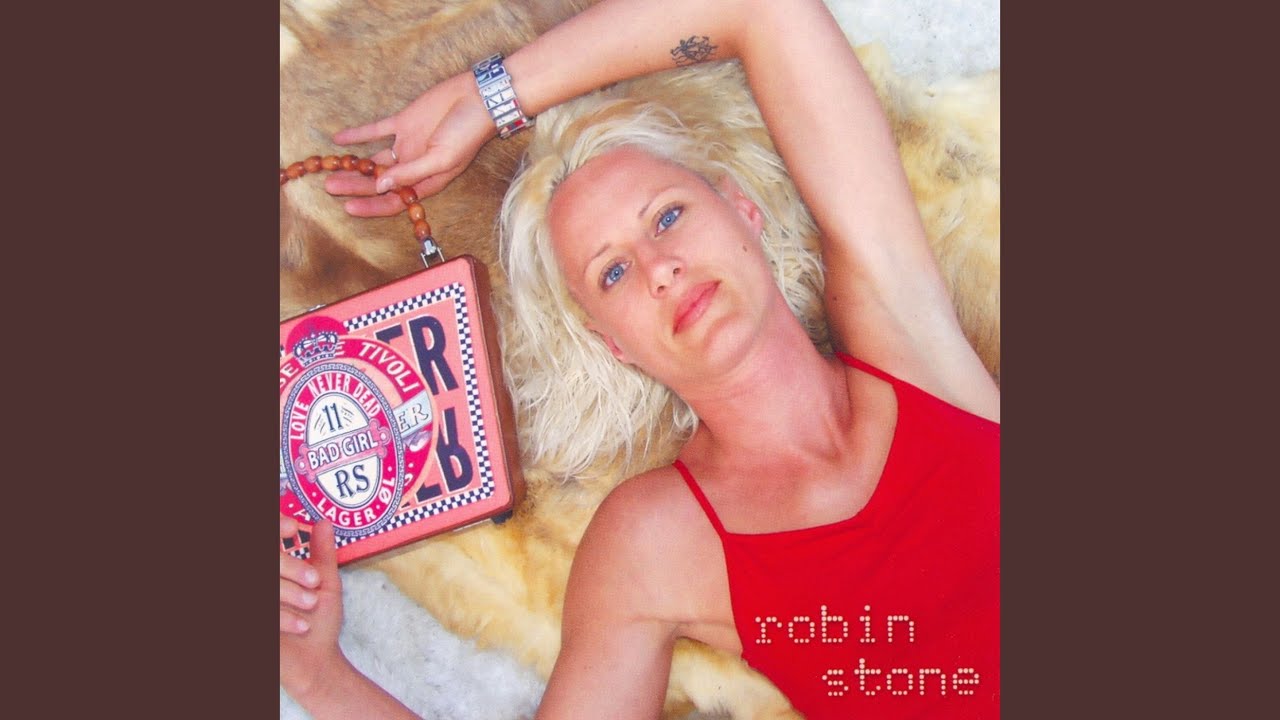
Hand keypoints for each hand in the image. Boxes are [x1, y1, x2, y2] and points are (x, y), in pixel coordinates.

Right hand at [279, 516, 347, 701]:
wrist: (315, 663)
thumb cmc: (319, 624)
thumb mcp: (325, 584)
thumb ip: (322, 553)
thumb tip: (324, 521)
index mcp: (275, 573)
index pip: (271, 543)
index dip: (276, 527)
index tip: (293, 528)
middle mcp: (266, 585)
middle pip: (270, 564)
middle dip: (291, 567)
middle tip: (314, 580)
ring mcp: (261, 603)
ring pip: (269, 586)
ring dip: (289, 592)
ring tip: (312, 604)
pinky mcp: (257, 626)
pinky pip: (267, 612)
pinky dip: (284, 618)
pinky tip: (301, 626)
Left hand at [326, 72, 495, 216]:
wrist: (478, 99)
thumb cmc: (468, 135)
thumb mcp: (442, 160)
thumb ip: (411, 173)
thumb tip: (382, 186)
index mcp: (426, 181)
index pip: (394, 200)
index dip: (371, 205)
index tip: (348, 207)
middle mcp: (414, 166)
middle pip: (379, 181)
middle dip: (355, 186)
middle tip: (330, 187)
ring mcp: (407, 144)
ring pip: (374, 160)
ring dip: (353, 166)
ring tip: (329, 171)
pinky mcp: (403, 122)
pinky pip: (375, 131)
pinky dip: (358, 135)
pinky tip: (339, 140)